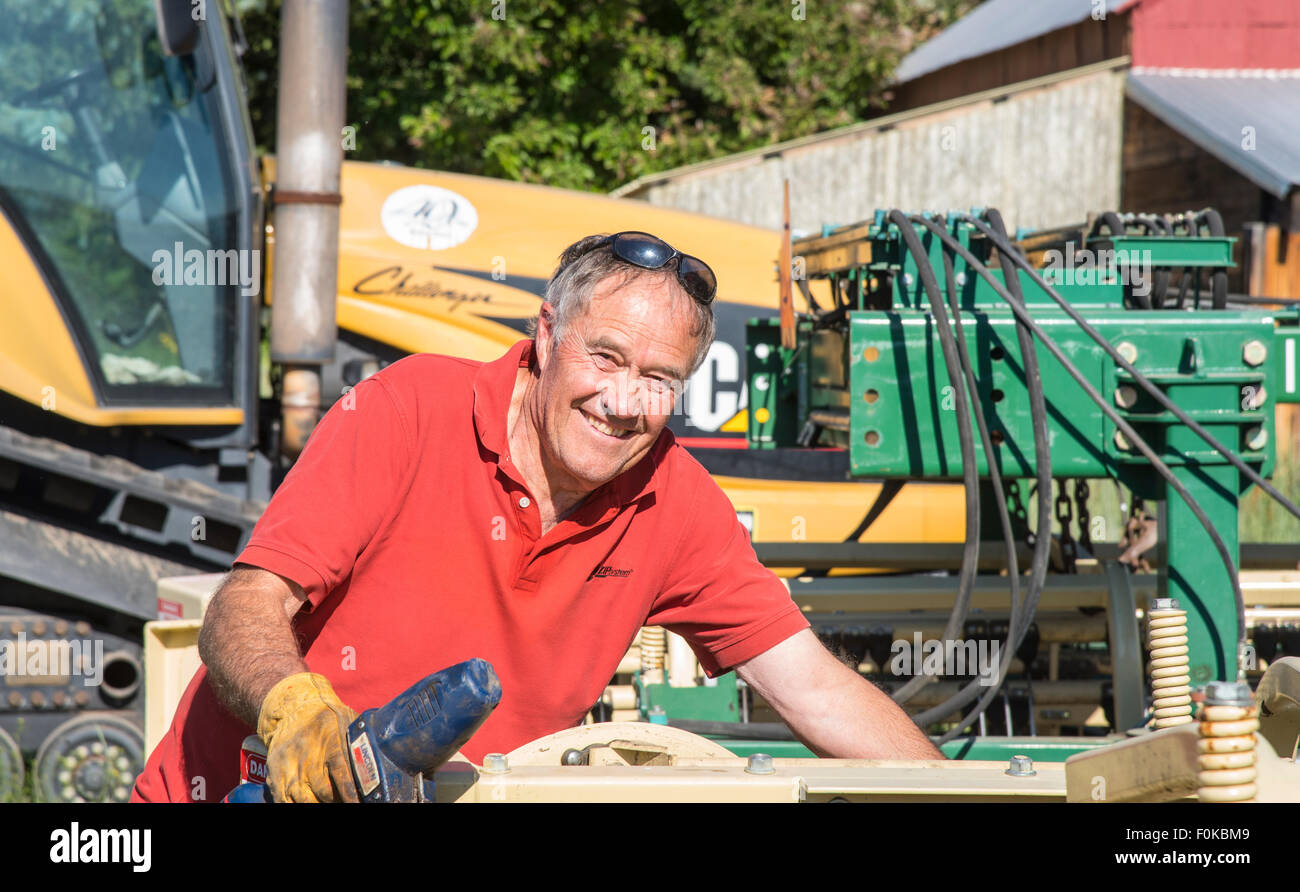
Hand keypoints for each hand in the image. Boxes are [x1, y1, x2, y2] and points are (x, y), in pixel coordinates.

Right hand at [257, 673, 358, 801]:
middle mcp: (308, 758)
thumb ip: (358, 743)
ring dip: (319, 803)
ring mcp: (290, 769)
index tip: (357, 802)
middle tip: (345, 799)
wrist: (291, 711)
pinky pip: (285, 802)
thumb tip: (379, 761)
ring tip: (331, 800)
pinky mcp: (276, 777)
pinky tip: (310, 801)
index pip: (342, 775)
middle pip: (324, 793)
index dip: (350, 794)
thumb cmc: (326, 718)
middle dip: (337, 800)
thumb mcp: (346, 722)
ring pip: (305, 800)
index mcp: (330, 743)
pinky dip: (298, 805)